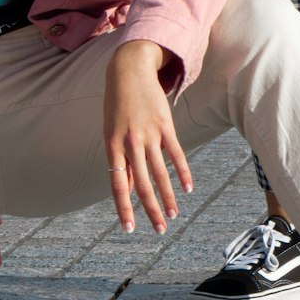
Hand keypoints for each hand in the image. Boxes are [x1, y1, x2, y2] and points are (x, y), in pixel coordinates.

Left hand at [103, 38, 192, 233]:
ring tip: (174, 215)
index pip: (118, 184)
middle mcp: (130, 142)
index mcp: (112, 145)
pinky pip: (176, 153)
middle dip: (151, 209)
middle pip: (142, 183)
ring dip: (168, 196)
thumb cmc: (116, 105)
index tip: (129, 228)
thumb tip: (126, 190)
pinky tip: (188, 189)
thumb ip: (120, 162)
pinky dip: (183, 172)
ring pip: (160, 172)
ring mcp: (149, 134)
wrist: (128, 70)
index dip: (124, 207)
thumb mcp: (111, 133)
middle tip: (159, 230)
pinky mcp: (165, 125)